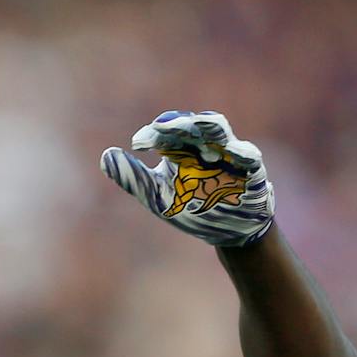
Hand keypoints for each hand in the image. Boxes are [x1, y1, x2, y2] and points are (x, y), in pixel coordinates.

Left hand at [100, 110, 274, 247]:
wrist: (229, 232)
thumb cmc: (193, 208)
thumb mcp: (158, 197)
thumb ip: (134, 178)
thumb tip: (105, 155)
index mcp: (181, 147)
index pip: (166, 131)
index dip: (153, 133)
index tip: (138, 143)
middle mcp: (204, 144)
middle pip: (191, 124)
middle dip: (177, 124)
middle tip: (160, 129)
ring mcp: (229, 153)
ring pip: (219, 131)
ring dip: (207, 128)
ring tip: (195, 125)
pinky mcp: (251, 169)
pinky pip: (247, 156)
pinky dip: (240, 152)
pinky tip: (233, 153)